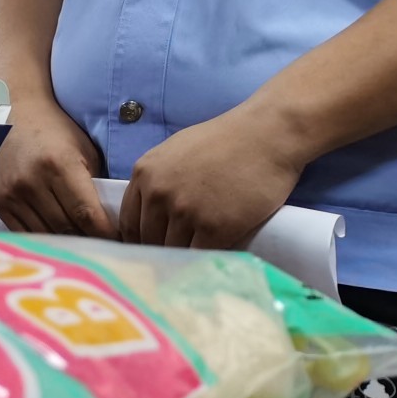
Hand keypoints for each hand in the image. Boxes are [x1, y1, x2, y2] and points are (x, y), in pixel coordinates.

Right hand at [0, 101, 115, 237]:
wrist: (20, 115)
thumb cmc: (58, 133)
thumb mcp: (85, 153)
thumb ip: (93, 187)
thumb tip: (106, 225)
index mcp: (60, 165)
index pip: (86, 213)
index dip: (104, 233)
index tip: (117, 241)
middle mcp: (33, 181)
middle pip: (66, 228)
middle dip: (87, 239)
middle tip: (101, 244)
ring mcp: (12, 192)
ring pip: (45, 233)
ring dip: (65, 241)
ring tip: (79, 241)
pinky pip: (24, 231)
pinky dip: (42, 238)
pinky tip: (55, 236)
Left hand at [119, 103, 307, 248]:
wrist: (267, 134)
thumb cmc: (225, 139)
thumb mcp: (175, 151)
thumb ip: (157, 179)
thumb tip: (149, 209)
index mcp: (145, 174)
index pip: (129, 222)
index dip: (138, 240)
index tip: (149, 249)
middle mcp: (159, 194)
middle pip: (149, 239)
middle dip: (160, 250)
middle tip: (174, 259)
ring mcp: (186, 212)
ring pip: (173, 250)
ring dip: (183, 258)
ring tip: (193, 263)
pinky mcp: (215, 227)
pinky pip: (200, 255)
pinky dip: (204, 261)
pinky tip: (210, 261)